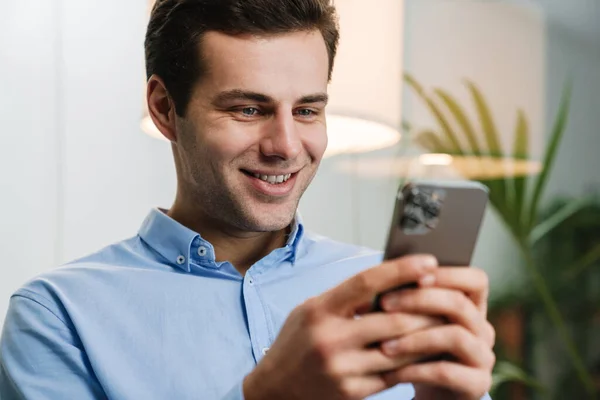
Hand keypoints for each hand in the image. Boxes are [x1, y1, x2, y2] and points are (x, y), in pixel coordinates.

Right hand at [243, 255, 444, 399]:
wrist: (275, 389)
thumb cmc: (296, 342)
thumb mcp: (311, 310)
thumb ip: (345, 298)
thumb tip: (389, 281)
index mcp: (319, 311)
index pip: (365, 282)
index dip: (401, 270)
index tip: (429, 261)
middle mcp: (330, 339)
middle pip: (393, 319)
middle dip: (426, 307)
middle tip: (449, 296)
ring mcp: (342, 369)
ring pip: (400, 350)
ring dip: (427, 335)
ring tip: (447, 322)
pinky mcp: (352, 392)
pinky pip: (394, 375)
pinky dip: (415, 361)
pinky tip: (428, 351)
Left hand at [378, 266, 495, 399]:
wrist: (431, 394)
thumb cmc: (418, 351)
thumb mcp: (416, 323)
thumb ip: (409, 301)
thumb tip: (380, 283)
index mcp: (472, 307)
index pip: (475, 279)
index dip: (448, 274)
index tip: (415, 275)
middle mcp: (483, 329)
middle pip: (459, 303)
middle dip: (418, 300)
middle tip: (384, 303)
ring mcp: (484, 357)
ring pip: (455, 336)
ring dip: (414, 338)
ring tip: (383, 345)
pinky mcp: (478, 385)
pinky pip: (446, 372)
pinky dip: (415, 370)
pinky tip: (392, 372)